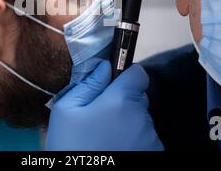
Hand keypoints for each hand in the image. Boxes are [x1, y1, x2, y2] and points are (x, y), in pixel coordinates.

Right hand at [45, 60, 162, 150]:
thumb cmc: (71, 147)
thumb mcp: (65, 111)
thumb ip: (88, 83)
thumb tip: (104, 66)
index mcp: (122, 100)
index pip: (138, 74)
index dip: (125, 76)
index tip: (111, 86)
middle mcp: (142, 117)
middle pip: (138, 97)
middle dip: (123, 102)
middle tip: (99, 118)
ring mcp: (151, 139)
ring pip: (141, 119)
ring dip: (128, 123)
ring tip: (105, 138)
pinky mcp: (154, 154)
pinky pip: (145, 138)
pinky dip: (133, 140)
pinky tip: (115, 150)